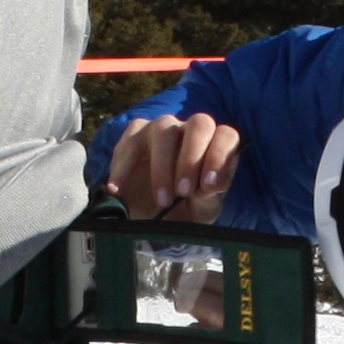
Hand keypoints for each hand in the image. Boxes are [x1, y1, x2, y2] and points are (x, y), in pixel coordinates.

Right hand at [108, 113, 241, 221]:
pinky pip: (130, 141)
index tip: (208, 185)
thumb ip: (209, 198)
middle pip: (199, 124)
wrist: (151, 218)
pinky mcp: (134, 136)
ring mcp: (162, 129)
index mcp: (215, 146)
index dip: (219, 157)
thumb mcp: (201, 211)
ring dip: (162, 165)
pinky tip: (118, 191)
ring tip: (161, 200)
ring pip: (164, 128)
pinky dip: (123, 167)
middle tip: (183, 192)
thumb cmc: (185, 210)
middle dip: (191, 159)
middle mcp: (191, 131)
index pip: (226, 136)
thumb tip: (210, 185)